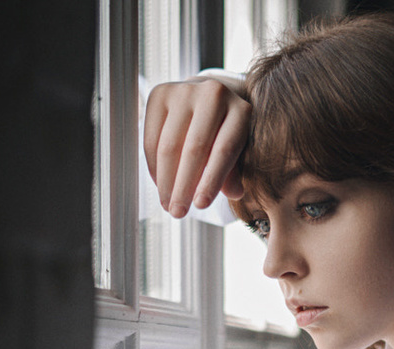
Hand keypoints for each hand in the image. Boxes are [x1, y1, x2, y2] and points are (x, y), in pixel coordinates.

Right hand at [144, 77, 250, 217]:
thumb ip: (235, 172)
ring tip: (168, 204)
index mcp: (241, 111)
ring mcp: (184, 91)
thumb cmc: (229, 134)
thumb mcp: (240, 152)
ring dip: (166, 180)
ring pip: (169, 144)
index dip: (211, 180)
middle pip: (194, 149)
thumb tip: (233, 193)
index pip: (224, 151)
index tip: (200, 206)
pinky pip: (152, 137)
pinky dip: (154, 165)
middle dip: (184, 185)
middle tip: (178, 213)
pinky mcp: (160, 94)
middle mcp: (213, 94)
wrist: (209, 100)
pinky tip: (160, 185)